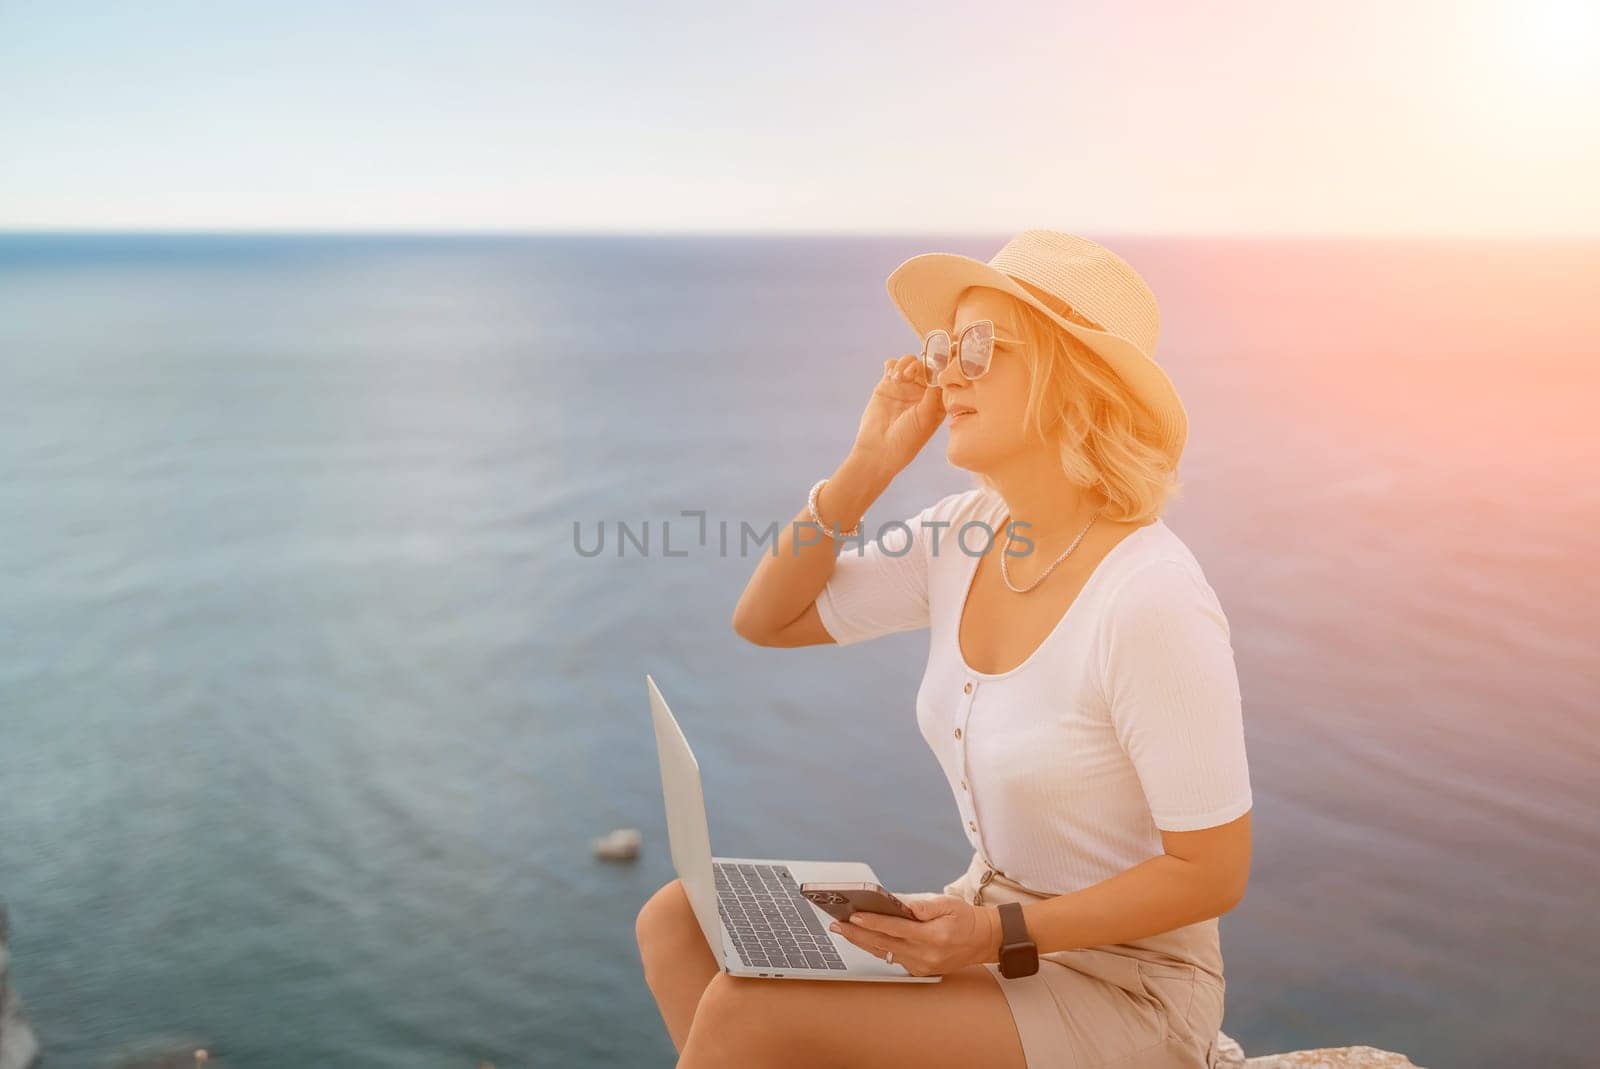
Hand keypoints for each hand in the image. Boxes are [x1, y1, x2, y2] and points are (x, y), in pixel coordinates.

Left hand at [827, 893, 997, 976]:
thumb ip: (924, 905)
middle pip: (883, 944)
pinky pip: (893, 959)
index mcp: (933, 936)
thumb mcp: (949, 904)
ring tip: (842, 929)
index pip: (896, 929)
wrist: (982, 941)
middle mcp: (925, 955)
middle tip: (836, 923)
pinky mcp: (919, 971)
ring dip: (862, 942)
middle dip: (857, 933)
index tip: (854, 916)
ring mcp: (921, 966)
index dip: (873, 923)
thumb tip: (900, 903)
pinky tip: (863, 939)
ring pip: (884, 953)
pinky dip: (877, 948)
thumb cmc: (964, 918)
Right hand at [850, 353, 944, 478]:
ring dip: (906, 363)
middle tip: (913, 372)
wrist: (879, 449)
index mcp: (937, 401)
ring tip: (899, 377)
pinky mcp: (887, 385)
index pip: (942, 377)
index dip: (941, 367)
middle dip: (922, 363)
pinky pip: (892, 365)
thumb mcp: (926, 417)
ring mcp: (904, 387)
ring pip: (910, 362)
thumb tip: (939, 371)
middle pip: (926, 365)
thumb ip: (933, 394)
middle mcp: (922, 392)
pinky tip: (891, 375)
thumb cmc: (907, 439)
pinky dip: (892, 364)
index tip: (937, 363)